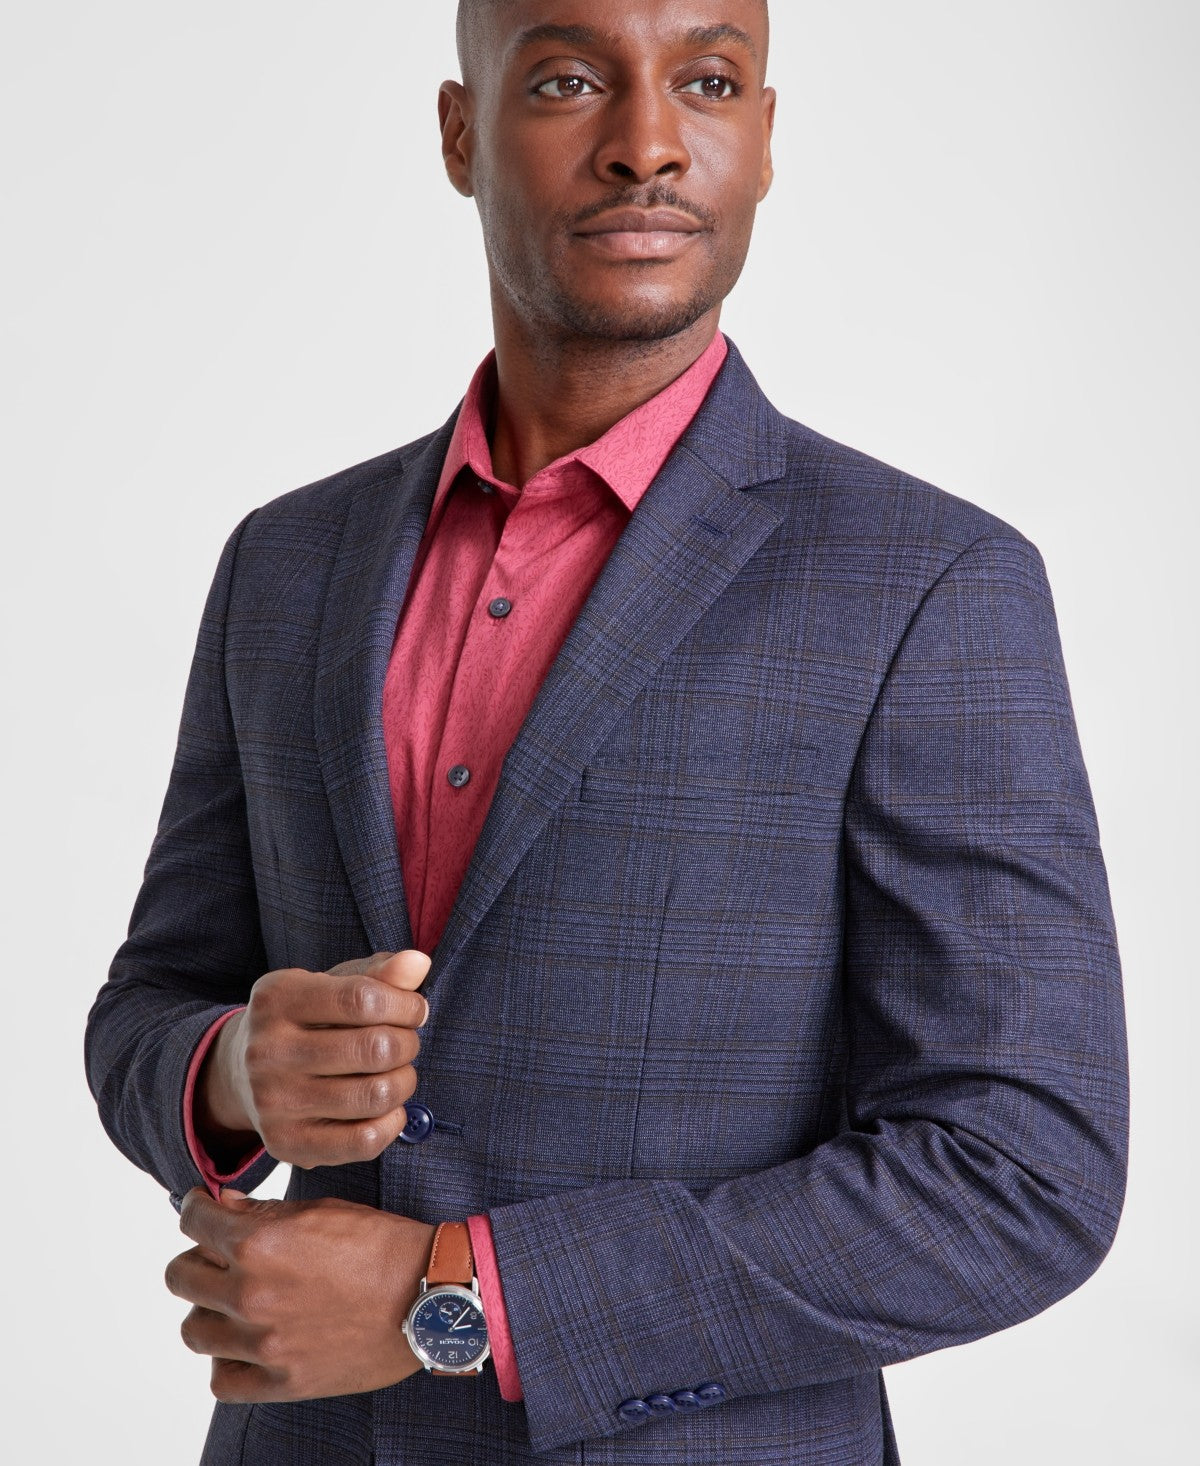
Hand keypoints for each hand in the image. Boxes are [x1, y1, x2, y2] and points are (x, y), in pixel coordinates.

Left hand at [165, 1187, 436, 1401]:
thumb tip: (221, 1206)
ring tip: (234, 1302)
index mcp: (259, 1242)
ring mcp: (264, 1342)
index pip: (192, 1220)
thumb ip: (262, 1211)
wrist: (427, 1294)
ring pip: (193, 1329)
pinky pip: (220, 1379)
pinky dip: (227, 1361)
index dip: (196, 1209)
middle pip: (179, 1276)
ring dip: (208, 1310)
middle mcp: (251, 1293)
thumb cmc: (380, 1246)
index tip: (203, 1213)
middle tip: (219, 1257)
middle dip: (196, 1258)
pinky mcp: (282, 1380)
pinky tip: (247, 1343)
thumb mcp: (321, 1210)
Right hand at [195, 950, 431, 1168]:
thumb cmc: (306, 1019)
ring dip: (404, 1081)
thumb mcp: (332, 983)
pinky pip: (364, 1140)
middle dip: (407, 1044)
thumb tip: (419, 963)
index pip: (363, 998)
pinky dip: (391, 1122)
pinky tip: (386, 1108)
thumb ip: (379, 972)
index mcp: (277, 997)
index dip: (405, 1005)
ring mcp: (273, 1101)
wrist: (241, 1073)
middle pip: (374, 1048)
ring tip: (396, 1073)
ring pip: (375, 1095)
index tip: (415, 1010)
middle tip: (404, 1042)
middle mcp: (267, 1050)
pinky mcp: (285, 1143)